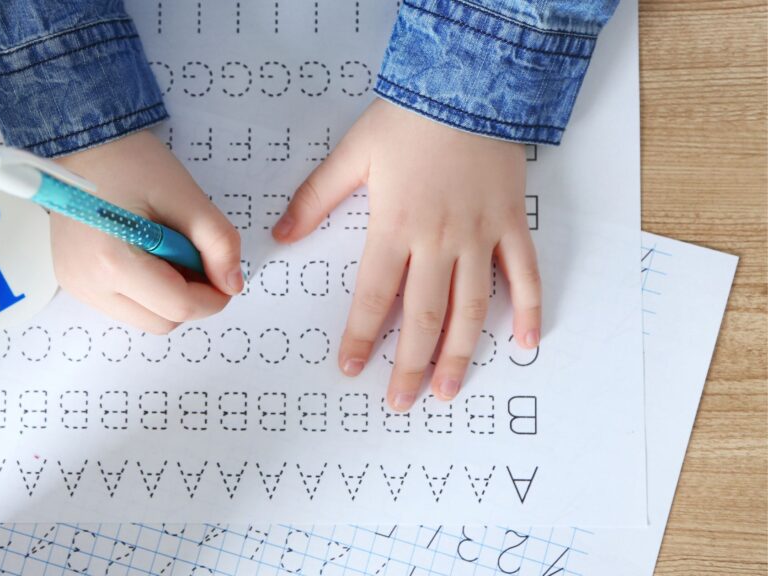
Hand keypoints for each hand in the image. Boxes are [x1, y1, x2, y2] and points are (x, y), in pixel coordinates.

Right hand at [53, 130, 242, 333]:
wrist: (83, 145)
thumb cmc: (129, 161)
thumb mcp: (184, 195)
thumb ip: (217, 240)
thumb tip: (232, 283)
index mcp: (112, 262)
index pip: (178, 306)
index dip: (213, 296)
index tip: (226, 277)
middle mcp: (88, 283)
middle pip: (162, 322)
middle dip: (190, 296)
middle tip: (194, 256)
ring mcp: (77, 286)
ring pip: (145, 318)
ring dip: (168, 295)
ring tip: (167, 249)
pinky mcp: (75, 282)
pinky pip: (125, 305)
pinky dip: (147, 290)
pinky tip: (147, 254)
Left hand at [273, 99, 540, 409]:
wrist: (467, 84)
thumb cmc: (408, 120)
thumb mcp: (351, 155)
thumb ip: (315, 199)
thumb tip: (283, 234)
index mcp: (395, 227)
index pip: (374, 297)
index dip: (361, 337)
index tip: (352, 368)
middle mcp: (439, 241)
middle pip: (423, 317)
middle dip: (410, 365)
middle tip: (400, 401)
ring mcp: (481, 236)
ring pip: (472, 309)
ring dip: (460, 354)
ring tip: (448, 390)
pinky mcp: (511, 224)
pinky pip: (525, 275)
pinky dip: (530, 310)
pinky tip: (525, 344)